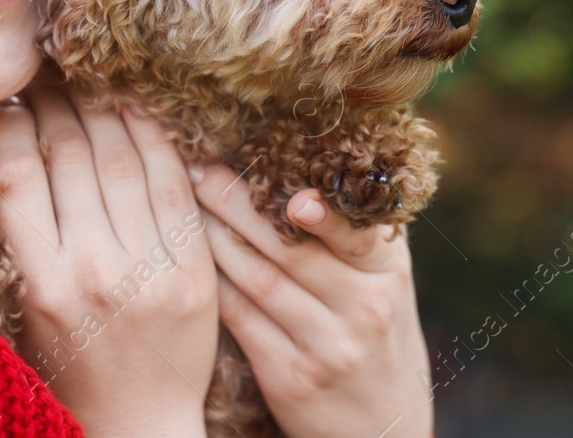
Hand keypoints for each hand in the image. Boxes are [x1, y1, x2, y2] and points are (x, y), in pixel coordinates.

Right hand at [0, 74, 217, 437]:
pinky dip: (155, 140)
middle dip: (58, 108)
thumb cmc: (73, 366)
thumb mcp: (32, 307)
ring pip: (122, 160)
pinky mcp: (192, 269)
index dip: (14, 128)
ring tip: (89, 89)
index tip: (12, 105)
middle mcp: (93, 270)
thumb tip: (20, 151)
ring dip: (103, 111)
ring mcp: (148, 268)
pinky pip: (173, 185)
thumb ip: (29, 238)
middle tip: (51, 83)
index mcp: (41, 283)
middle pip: (71, 158)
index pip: (19, 179)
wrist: (139, 422)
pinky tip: (137, 113)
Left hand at [190, 164, 431, 437]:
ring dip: (214, 236)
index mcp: (388, 272)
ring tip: (184, 202)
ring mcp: (329, 345)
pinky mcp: (292, 377)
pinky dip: (211, 284)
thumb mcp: (387, 286)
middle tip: (202, 170)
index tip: (276, 174)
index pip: (351, 226)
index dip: (313, 202)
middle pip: (289, 246)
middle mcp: (365, 307)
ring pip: (258, 277)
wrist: (384, 432)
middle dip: (238, 203)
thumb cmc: (376, 340)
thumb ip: (359, 234)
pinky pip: (241, 318)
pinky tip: (186, 260)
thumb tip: (317, 161)